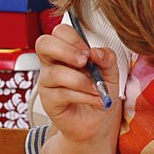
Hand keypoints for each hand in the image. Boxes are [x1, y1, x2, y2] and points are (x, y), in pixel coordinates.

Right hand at [34, 24, 120, 145]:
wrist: (98, 121)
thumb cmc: (101, 92)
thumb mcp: (110, 72)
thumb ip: (107, 58)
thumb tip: (95, 52)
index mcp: (66, 53)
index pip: (59, 33)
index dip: (73, 38)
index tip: (89, 52)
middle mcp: (52, 64)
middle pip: (43, 44)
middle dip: (67, 51)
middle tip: (85, 62)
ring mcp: (48, 83)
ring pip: (56, 73)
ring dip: (82, 81)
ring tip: (98, 89)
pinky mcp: (49, 102)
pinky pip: (63, 94)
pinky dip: (84, 96)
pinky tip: (96, 99)